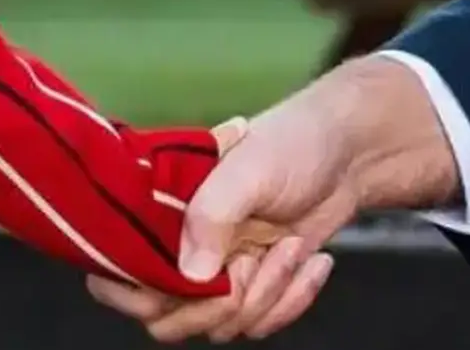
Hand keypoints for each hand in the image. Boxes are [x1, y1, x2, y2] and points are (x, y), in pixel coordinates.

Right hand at [88, 58, 461, 341]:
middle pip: (168, 318)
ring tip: (291, 246)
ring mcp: (218, 273)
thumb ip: (212, 216)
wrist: (352, 154)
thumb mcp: (249, 167)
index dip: (143, 289)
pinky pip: (259, 324)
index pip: (118, 274)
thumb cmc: (294, 143)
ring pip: (219, 326)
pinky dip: (291, 300)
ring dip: (265, 294)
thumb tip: (191, 276)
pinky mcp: (255, 287)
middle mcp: (181, 249)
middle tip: (249, 263)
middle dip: (217, 301)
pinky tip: (313, 262)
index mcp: (160, 213)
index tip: (192, 278)